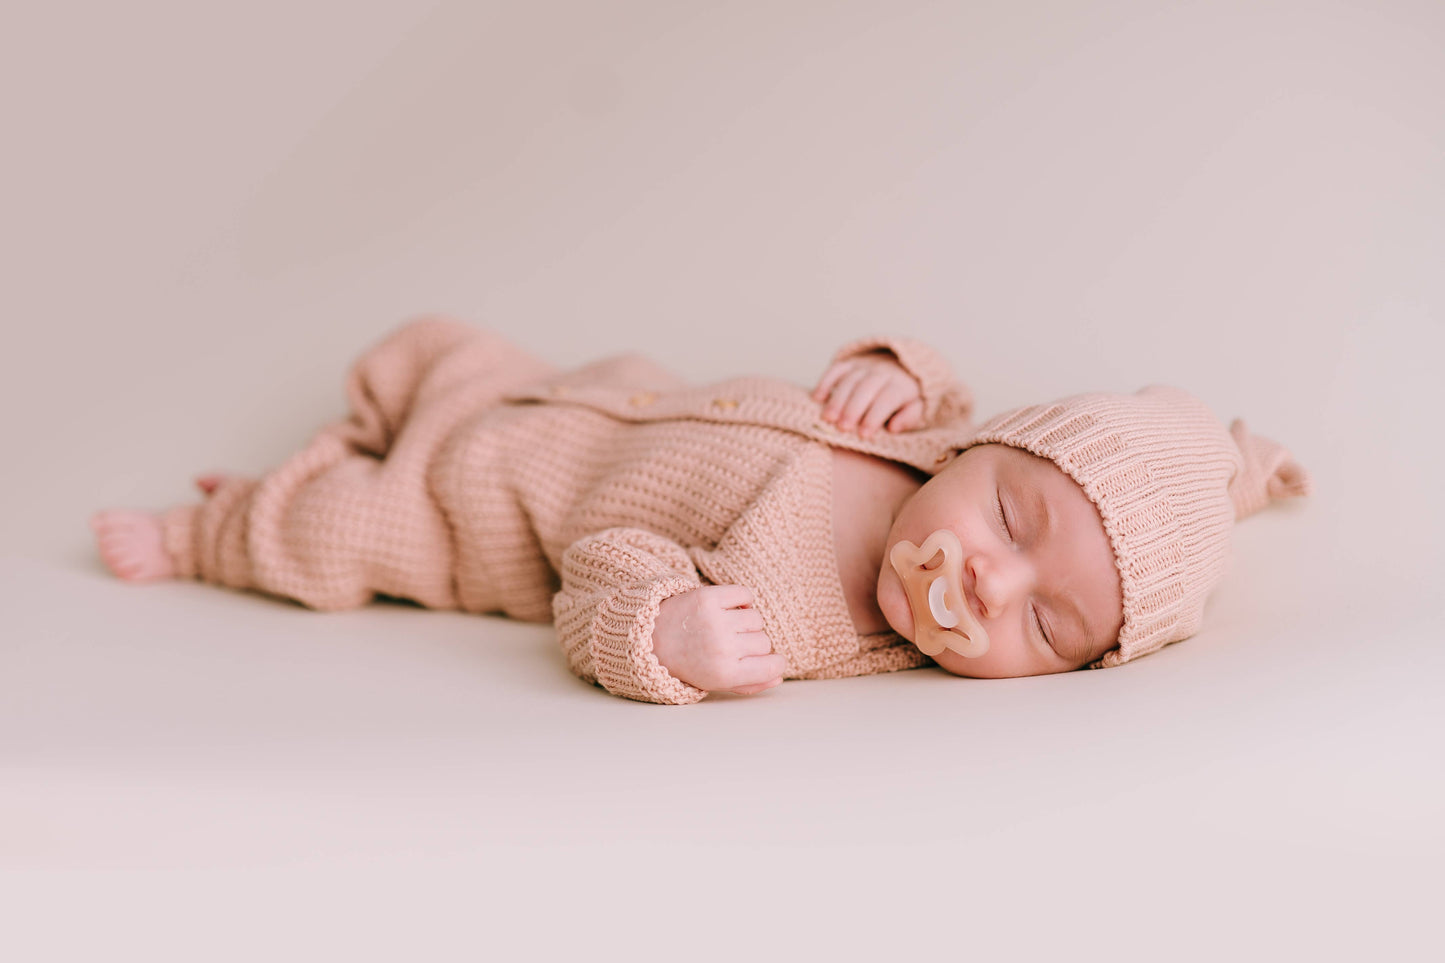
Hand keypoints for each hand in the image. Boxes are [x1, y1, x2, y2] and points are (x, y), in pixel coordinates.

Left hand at [652, 585, 786, 694]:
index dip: (775, 663)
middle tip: (730, 645)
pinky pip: (745, 594)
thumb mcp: (714, 683)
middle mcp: (722, 647)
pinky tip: (728, 608)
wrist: (650, 639)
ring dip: (745, 622)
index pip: (773, 666)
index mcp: (725, 674)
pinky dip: (742, 600)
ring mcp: (715, 620)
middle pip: (764, 642)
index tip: (767, 660)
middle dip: (752, 644)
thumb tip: (778, 676)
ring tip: (726, 627)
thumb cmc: (686, 663)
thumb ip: (749, 684)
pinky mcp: (708, 597)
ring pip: (756, 618)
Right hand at [811, 353, 924, 438]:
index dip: (874, 417)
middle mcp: (882, 371)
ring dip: (837, 399)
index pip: (887, 399)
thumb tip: (893, 428)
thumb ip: (909, 417)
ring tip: (828, 418)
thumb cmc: (907, 396)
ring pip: (849, 379)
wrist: (904, 365)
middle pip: (865, 388)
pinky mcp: (850, 362)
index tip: (863, 435)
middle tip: (842, 428)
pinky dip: (825, 382)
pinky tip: (817, 398)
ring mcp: (865, 365)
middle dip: (853, 409)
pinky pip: (836, 368)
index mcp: (900, 385)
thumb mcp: (917, 407)